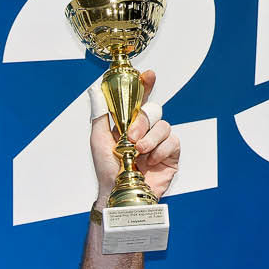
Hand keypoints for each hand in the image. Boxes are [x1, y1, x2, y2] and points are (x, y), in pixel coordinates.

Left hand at [89, 67, 180, 200]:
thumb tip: (96, 90)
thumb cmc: (107, 170)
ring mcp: (159, 143)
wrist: (118, 193)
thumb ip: (101, 114)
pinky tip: (150, 161)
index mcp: (129, 124)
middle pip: (153, 111)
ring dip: (150, 139)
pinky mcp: (170, 155)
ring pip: (164, 125)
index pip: (140, 100)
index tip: (148, 76)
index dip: (145, 86)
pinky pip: (173, 141)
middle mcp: (146, 131)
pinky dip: (160, 150)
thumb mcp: (98, 139)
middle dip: (142, 122)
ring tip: (139, 152)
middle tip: (131, 138)